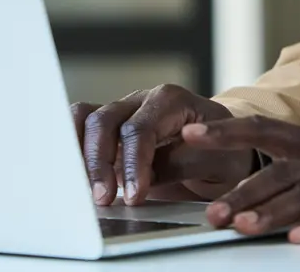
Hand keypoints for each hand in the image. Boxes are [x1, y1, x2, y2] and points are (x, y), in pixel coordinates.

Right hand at [71, 85, 253, 205]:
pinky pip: (81, 127)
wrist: (226, 152)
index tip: (132, 194)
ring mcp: (125, 111)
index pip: (140, 128)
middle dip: (100, 162)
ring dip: (81, 154)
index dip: (132, 163)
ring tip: (84, 188)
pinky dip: (73, 147)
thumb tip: (150, 175)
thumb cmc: (225, 153)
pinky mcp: (112, 128)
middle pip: (106, 120)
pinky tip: (76, 175)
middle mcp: (143, 101)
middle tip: (104, 198)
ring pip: (86, 119)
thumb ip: (185, 163)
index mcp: (172, 101)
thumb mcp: (219, 161)